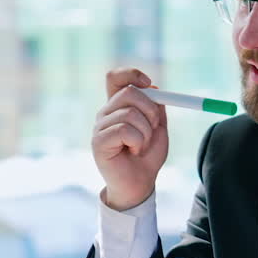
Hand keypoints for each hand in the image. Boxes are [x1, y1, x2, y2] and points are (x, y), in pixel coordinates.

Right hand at [92, 68, 168, 210]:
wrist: (140, 182)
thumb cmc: (147, 156)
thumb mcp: (158, 127)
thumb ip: (156, 107)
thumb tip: (153, 88)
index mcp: (118, 106)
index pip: (115, 77)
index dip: (131, 74)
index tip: (149, 83)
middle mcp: (106, 112)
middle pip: (129, 92)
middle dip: (151, 110)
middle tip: (154, 129)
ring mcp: (100, 126)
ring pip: (130, 113)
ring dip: (146, 131)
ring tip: (141, 146)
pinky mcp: (98, 141)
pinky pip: (125, 130)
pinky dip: (138, 142)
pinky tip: (134, 152)